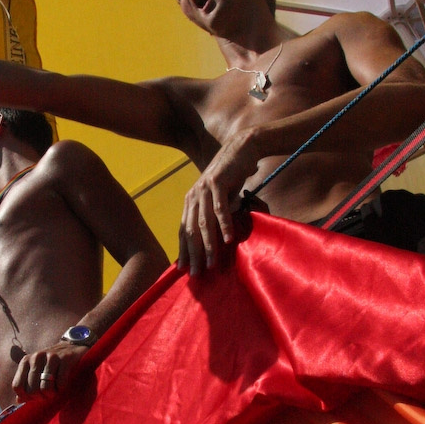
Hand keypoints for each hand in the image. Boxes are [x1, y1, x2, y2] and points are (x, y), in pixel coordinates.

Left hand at [12, 340, 88, 399]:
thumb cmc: (51, 364)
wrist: (71, 347)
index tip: (35, 398)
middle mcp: (36, 358)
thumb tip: (19, 400)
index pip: (17, 386)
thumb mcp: (36, 370)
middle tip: (48, 396)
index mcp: (25, 361)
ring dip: (52, 394)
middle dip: (41, 397)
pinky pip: (60, 382)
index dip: (26, 396)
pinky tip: (63, 385)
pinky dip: (62, 388)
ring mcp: (50, 357)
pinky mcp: (65, 358)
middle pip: (32, 390)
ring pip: (45, 388)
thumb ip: (26, 384)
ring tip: (55, 392)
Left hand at [178, 134, 258, 275]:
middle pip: (191, 230)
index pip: (184, 230)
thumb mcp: (219, 198)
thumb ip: (214, 215)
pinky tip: (228, 240)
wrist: (241, 149)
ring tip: (211, 263)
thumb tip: (214, 239)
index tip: (184, 269)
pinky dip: (224, 225)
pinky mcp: (217, 183)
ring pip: (204, 223)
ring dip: (208, 245)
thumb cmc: (231, 177)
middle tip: (196, 274)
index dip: (183, 250)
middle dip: (193, 254)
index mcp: (191, 201)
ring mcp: (204, 189)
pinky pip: (220, 209)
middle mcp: (194, 196)